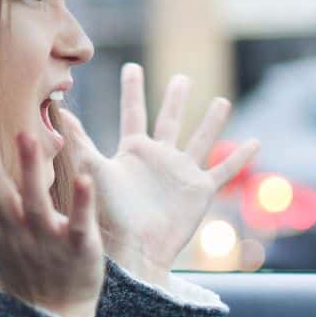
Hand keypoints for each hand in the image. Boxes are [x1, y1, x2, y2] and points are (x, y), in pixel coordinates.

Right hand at [0, 122, 103, 316]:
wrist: (52, 313)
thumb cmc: (13, 259)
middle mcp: (13, 229)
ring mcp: (45, 239)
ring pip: (36, 204)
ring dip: (30, 172)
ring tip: (25, 137)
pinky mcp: (76, 248)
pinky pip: (78, 225)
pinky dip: (81, 205)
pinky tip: (84, 179)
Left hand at [57, 63, 258, 285]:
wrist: (133, 249)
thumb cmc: (109, 213)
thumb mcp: (94, 169)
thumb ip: (80, 141)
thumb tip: (60, 111)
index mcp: (133, 151)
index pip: (133, 112)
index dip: (132, 89)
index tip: (131, 67)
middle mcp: (158, 158)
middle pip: (169, 120)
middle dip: (175, 99)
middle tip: (181, 78)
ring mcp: (181, 173)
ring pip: (201, 139)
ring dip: (212, 121)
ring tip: (221, 101)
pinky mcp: (200, 191)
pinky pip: (224, 170)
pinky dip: (240, 158)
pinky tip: (255, 143)